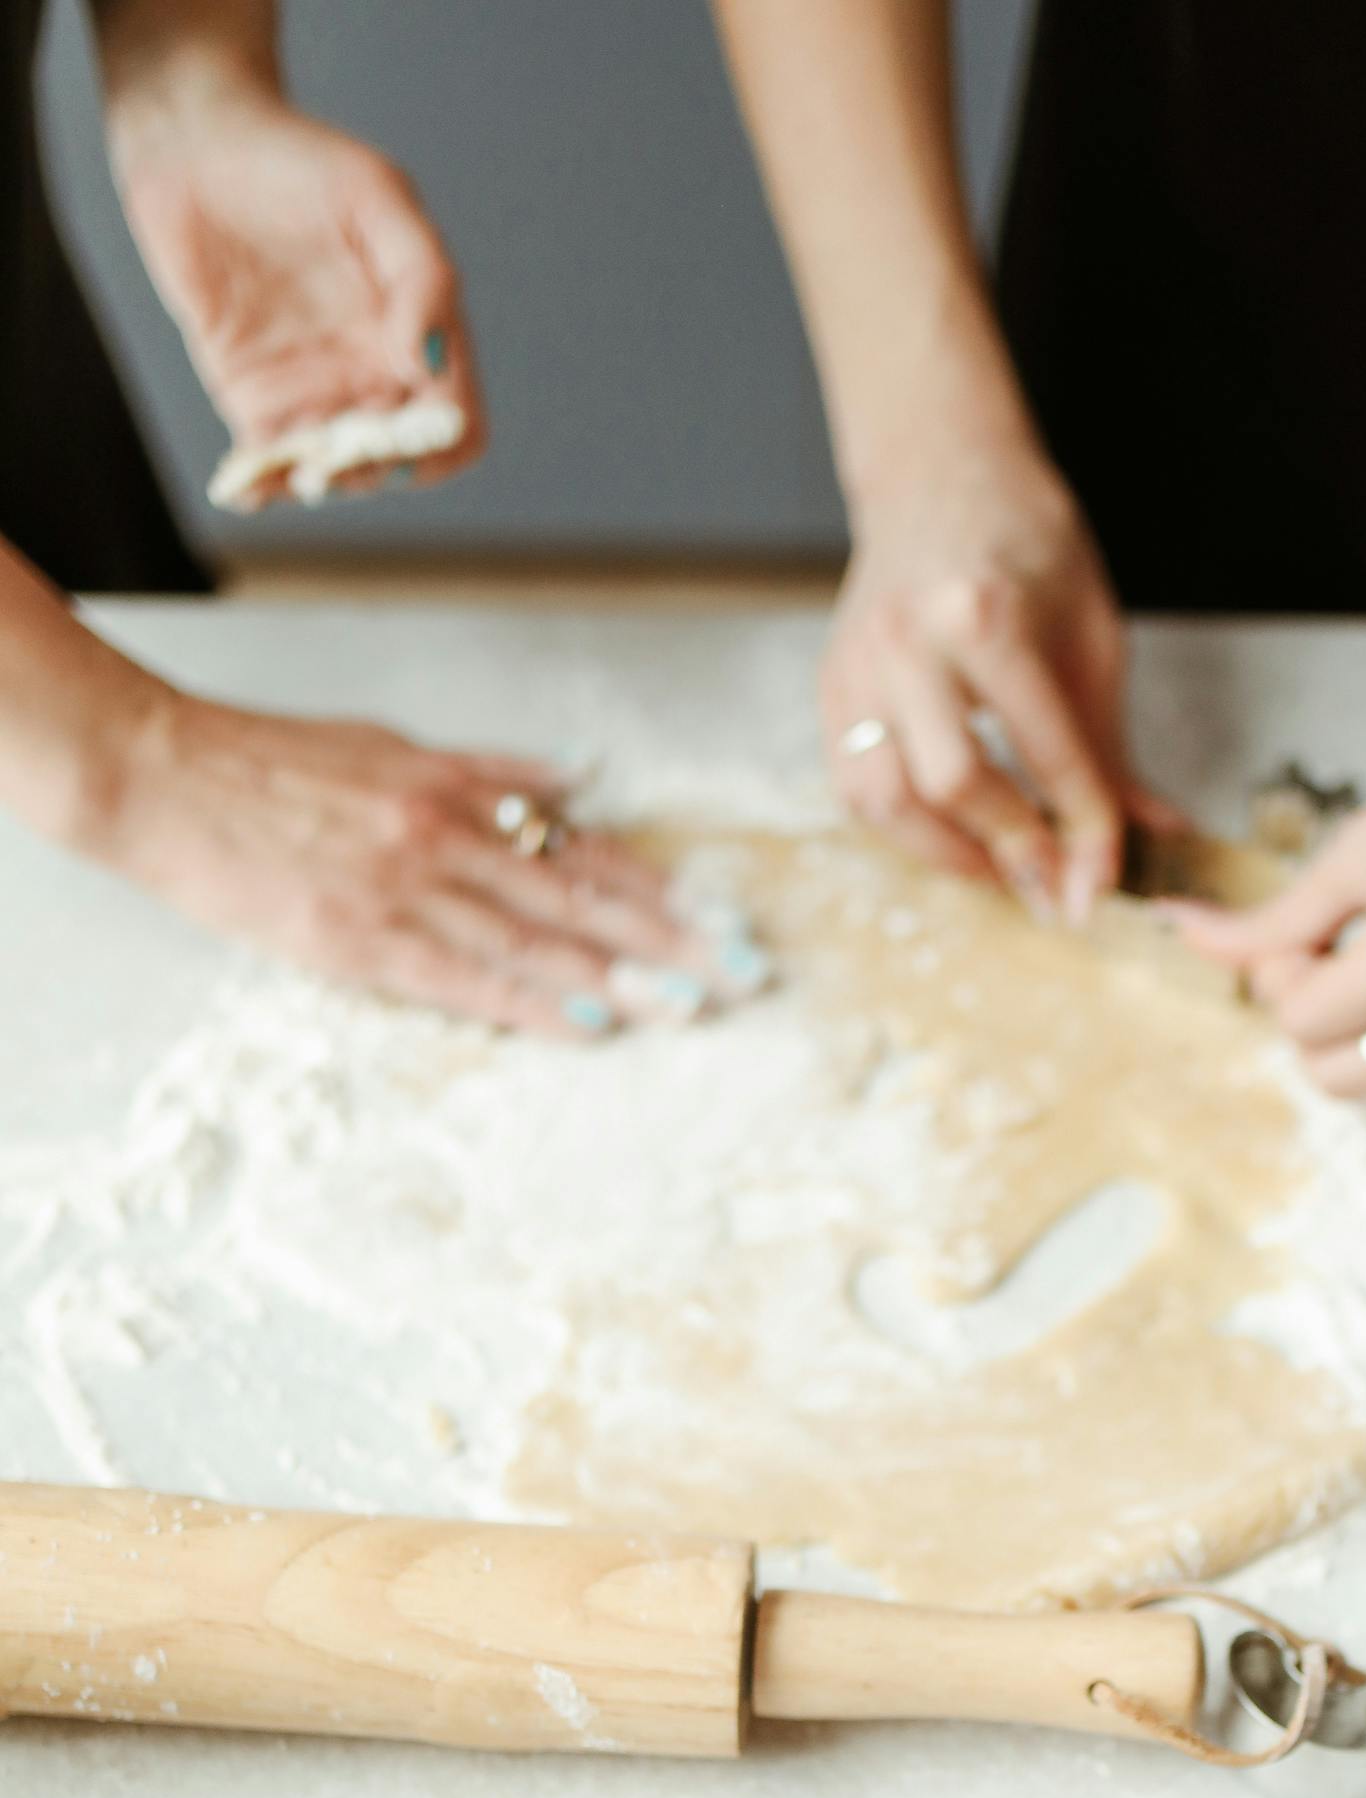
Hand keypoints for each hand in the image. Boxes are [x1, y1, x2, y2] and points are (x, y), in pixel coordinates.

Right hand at [92, 681, 719, 1039]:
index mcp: (456, 791)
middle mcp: (446, 836)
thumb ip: (488, 770)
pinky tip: (588, 1024)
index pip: (582, 849)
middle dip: (669, 941)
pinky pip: (467, 979)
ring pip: (538, 939)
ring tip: (691, 1006)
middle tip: (741, 974)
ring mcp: (407, 889)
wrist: (163, 775)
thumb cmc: (271, 763)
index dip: (660, 890)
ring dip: (620, 978)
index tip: (723, 920)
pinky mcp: (361, 938)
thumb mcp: (391, 743)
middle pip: (581, 898)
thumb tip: (577, 779)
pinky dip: (532, 1004)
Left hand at [111, 75, 482, 503]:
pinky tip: (246, 488)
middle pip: (396, 460)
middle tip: (333, 460)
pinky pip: (267, 460)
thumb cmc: (296, 160)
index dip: (440, 445)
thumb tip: (430, 366)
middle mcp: (375, 373)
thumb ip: (423, 279)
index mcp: (420, 335)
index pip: (454, 425)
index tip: (406, 435)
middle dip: (371, 471)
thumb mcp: (377, 198)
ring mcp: (314, 392)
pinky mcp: (252, 398)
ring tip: (293, 468)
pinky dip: (260, 484)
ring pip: (333, 471)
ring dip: (317, 482)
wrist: (196, 146)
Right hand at [825, 441, 1167, 916]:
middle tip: (1055, 892)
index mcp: (985, 615)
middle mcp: (909, 641)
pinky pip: (854, 786)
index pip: (1043, 750)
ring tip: (1001, 870)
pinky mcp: (831, 685)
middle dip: (1011, 852)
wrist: (941, 473)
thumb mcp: (1091, 634)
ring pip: (886, 799)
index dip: (1083, 829)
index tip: (1104, 884)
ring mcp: (858, 664)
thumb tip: (1153, 839)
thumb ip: (1110, 748)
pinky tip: (951, 836)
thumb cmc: (1024, 544)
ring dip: (948, 853)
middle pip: (953, 784)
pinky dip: (904, 828)